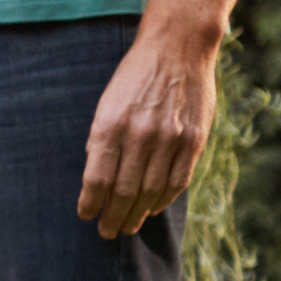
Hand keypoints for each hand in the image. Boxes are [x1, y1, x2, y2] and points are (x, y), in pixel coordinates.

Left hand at [81, 27, 219, 239]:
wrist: (177, 48)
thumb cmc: (134, 76)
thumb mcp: (106, 102)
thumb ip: (102, 140)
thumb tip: (96, 180)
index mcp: (111, 124)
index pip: (97, 178)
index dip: (91, 203)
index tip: (86, 216)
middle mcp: (141, 134)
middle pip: (125, 190)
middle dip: (114, 216)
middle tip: (107, 231)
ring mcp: (171, 138)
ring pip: (152, 190)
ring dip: (139, 213)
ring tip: (129, 226)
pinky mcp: (195, 139)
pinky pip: (178, 180)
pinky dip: (164, 199)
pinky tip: (153, 208)